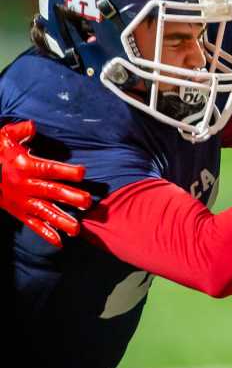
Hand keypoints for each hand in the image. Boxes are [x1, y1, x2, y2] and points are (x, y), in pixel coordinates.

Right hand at [0, 121, 92, 246]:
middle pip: (50, 192)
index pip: (48, 168)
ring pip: (44, 212)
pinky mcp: (18, 211)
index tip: (82, 172)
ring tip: (77, 228)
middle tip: (88, 202)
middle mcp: (24, 185)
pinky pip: (32, 224)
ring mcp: (21, 201)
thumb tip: (32, 126)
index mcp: (24, 165)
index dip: (65, 170)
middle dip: (69, 197)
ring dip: (61, 220)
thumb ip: (20, 131)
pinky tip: (60, 242)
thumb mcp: (4, 136)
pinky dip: (45, 233)